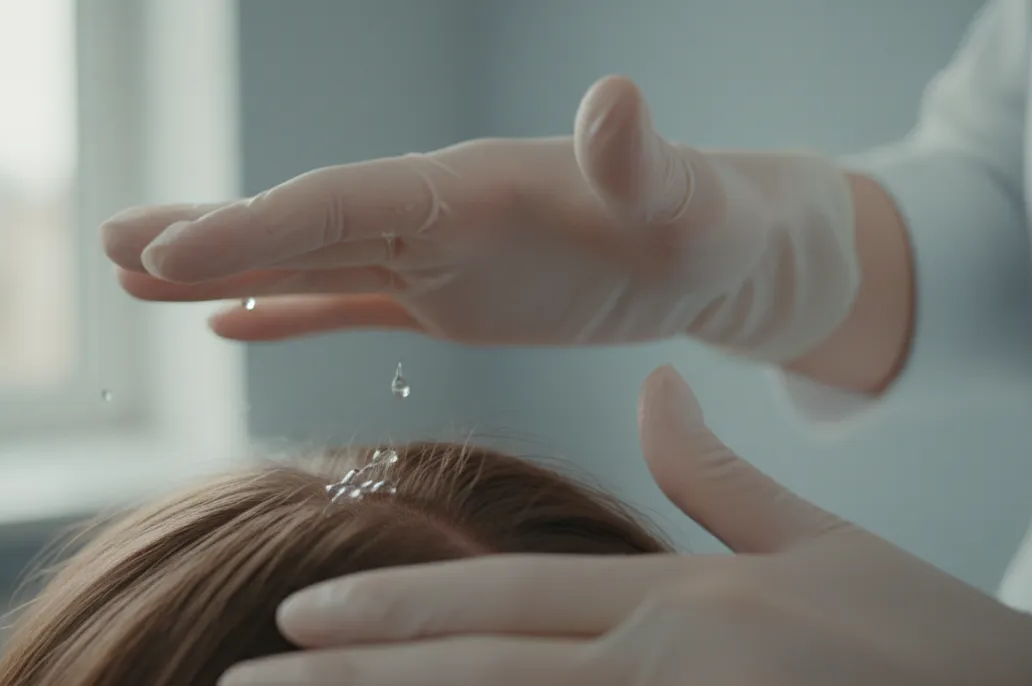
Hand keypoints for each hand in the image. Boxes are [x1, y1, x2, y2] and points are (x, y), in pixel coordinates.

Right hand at [102, 76, 858, 362]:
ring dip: (224, 270)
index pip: (340, 202)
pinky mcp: (446, 298)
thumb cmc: (703, 226)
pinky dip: (286, 312)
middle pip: (300, 224)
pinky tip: (230, 324)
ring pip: (308, 263)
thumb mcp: (683, 201)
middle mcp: (432, 214)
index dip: (252, 226)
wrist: (707, 250)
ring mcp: (432, 257)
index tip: (165, 250)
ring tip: (136, 275)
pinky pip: (349, 306)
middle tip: (109, 244)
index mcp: (467, 188)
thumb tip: (615, 96)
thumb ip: (640, 160)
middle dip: (206, 238)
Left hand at [218, 366, 1031, 685]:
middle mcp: (657, 666)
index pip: (502, 600)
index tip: (301, 611)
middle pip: (473, 671)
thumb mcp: (817, 543)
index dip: (394, 608)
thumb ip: (716, 472)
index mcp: (676, 600)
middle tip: (242, 676)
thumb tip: (650, 386)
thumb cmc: (920, 642)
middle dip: (349, 676)